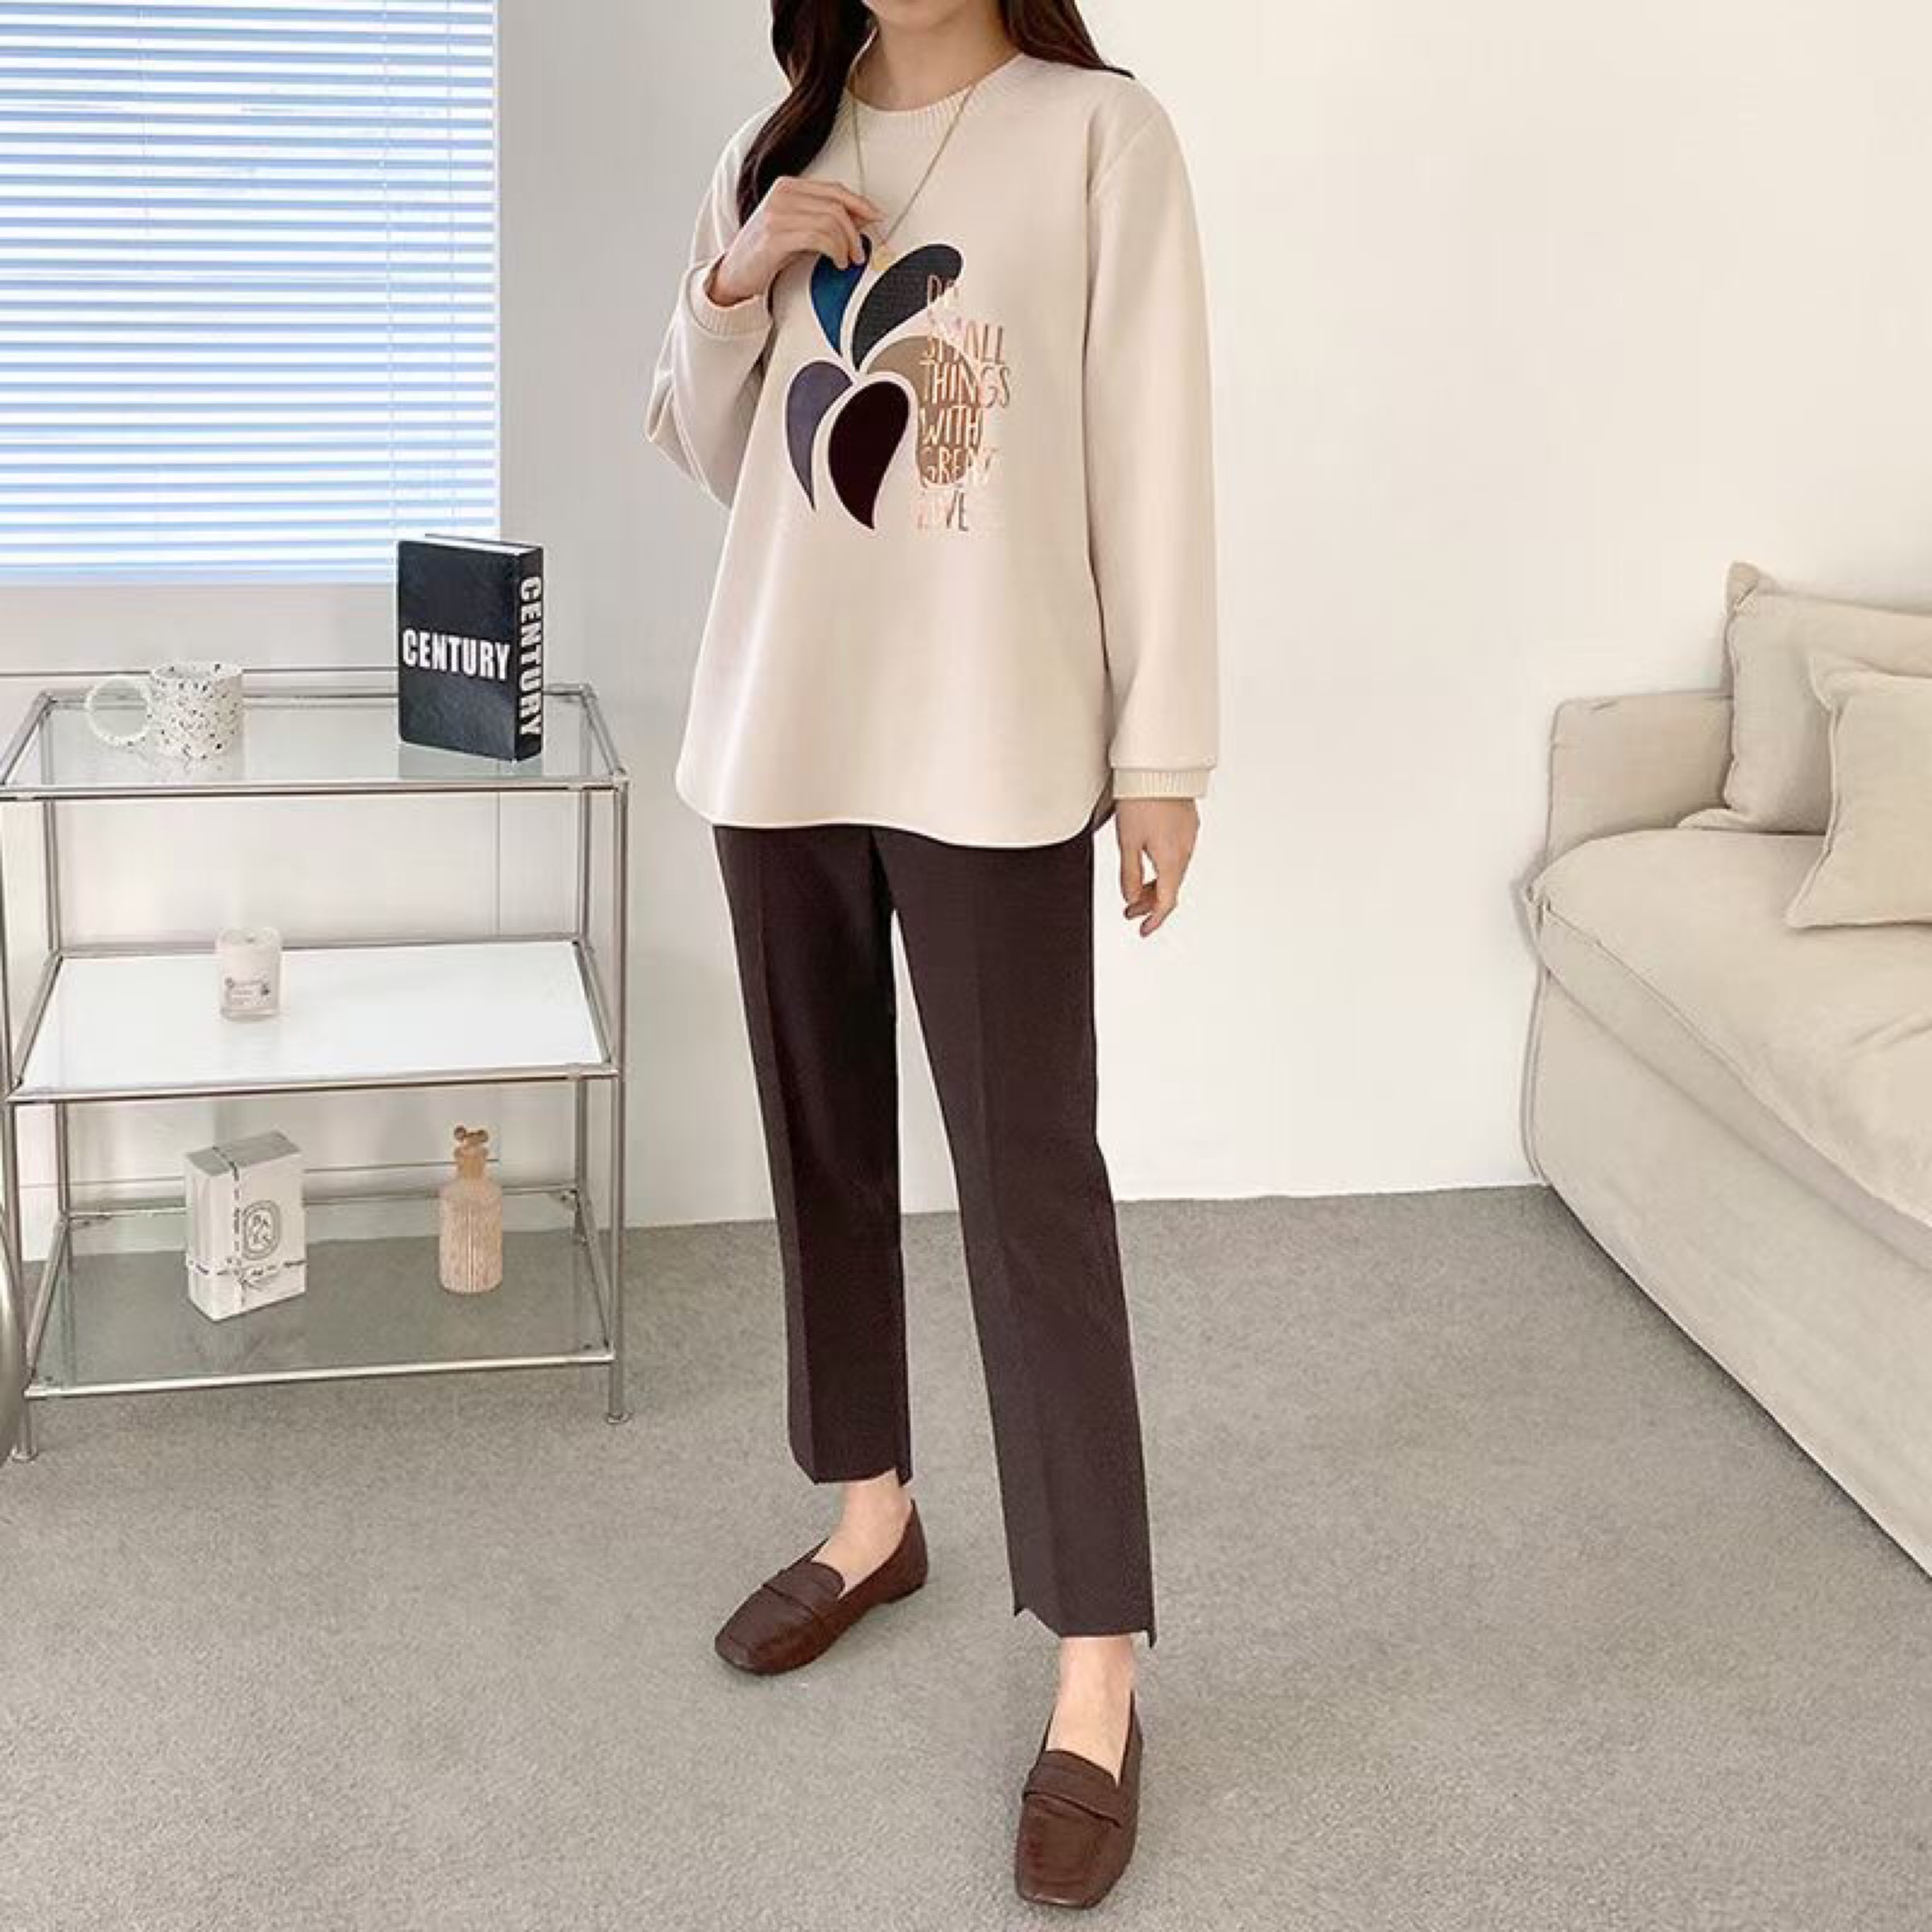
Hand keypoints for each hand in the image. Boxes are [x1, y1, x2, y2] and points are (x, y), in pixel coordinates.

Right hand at [708, 176, 883, 307]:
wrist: (735, 274)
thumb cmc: (766, 253)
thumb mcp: (798, 230)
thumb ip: (824, 220)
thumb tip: (860, 219)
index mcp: (787, 186)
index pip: (833, 189)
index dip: (859, 203)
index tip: (875, 217)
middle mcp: (781, 195)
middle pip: (835, 204)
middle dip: (855, 231)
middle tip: (859, 251)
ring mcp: (777, 213)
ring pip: (831, 221)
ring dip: (847, 244)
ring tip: (846, 260)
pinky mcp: (775, 236)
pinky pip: (819, 237)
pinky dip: (835, 250)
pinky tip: (836, 261)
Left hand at [1115, 799, 1199, 937]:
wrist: (1158, 767)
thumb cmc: (1142, 800)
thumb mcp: (1127, 842)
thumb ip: (1130, 875)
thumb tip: (1131, 898)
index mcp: (1171, 860)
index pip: (1166, 902)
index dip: (1154, 920)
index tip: (1143, 929)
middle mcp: (1185, 851)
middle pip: (1171, 888)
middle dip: (1150, 903)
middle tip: (1131, 911)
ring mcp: (1188, 837)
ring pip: (1174, 872)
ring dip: (1156, 885)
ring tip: (1136, 887)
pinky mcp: (1187, 824)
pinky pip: (1178, 855)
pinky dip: (1164, 866)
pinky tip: (1150, 862)